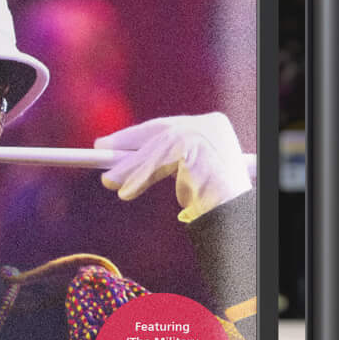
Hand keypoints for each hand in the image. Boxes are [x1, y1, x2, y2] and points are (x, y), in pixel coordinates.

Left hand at [94, 112, 251, 222]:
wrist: (239, 214)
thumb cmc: (218, 203)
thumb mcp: (194, 177)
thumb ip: (170, 165)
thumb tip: (131, 169)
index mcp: (214, 126)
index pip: (168, 127)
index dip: (136, 135)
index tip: (111, 144)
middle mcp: (211, 125)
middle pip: (161, 131)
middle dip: (128, 143)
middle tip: (100, 150)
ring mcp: (206, 134)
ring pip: (159, 147)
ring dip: (130, 167)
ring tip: (108, 182)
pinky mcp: (198, 148)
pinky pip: (161, 162)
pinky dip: (141, 177)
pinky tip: (126, 191)